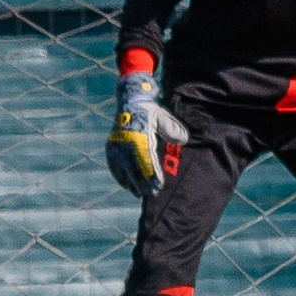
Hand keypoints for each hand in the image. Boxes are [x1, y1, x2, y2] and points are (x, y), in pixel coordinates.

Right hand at [106, 68, 187, 197]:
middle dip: (143, 183)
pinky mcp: (111, 147)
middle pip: (135, 168)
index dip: (152, 175)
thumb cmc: (150, 112)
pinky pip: (114, 166)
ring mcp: (116, 146)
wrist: (130, 101)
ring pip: (123, 169)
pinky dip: (120, 177)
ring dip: (132, 183)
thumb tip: (183, 140)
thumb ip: (173, 129)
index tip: (158, 185)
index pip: (146, 160)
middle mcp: (125, 143)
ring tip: (140, 194)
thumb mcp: (163, 117)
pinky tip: (127, 185)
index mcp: (139, 136)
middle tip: (152, 193)